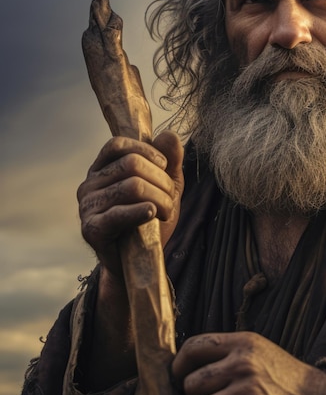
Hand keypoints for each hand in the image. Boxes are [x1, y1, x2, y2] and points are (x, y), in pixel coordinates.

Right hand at [77, 130, 183, 278]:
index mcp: (102, 169)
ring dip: (160, 199)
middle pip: (132, 164)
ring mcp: (87, 207)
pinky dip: (142, 211)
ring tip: (165, 212)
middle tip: (170, 199)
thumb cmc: (151, 219)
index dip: (148, 152)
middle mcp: (89, 184)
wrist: (140, 260)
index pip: (119, 145)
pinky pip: (119, 213)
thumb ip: (170, 161)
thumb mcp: (166, 186)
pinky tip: (152, 213)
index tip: (164, 167)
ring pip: (133, 186)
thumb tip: (170, 134)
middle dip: (161, 181)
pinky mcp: (92, 229)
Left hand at [172, 332, 325, 394]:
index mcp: (245, 343)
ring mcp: (249, 392)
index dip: (179, 366)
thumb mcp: (262, 354)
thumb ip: (230, 355)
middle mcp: (244, 363)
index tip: (182, 380)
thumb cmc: (290, 384)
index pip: (194, 346)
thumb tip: (186, 368)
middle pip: (190, 384)